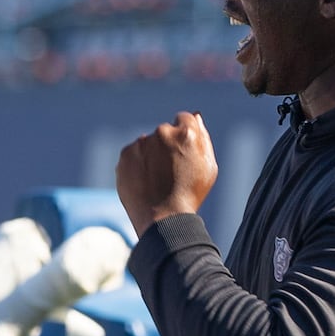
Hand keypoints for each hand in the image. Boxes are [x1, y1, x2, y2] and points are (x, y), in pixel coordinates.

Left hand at [115, 111, 217, 237]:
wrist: (163, 219)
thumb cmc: (190, 195)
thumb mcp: (208, 167)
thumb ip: (202, 137)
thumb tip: (195, 116)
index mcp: (186, 133)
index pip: (184, 119)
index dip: (184, 136)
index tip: (182, 151)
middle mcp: (162, 133)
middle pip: (165, 132)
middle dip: (167, 146)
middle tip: (170, 171)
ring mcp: (141, 144)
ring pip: (147, 144)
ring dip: (151, 155)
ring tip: (157, 180)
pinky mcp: (125, 156)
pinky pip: (132, 155)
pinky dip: (137, 165)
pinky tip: (145, 182)